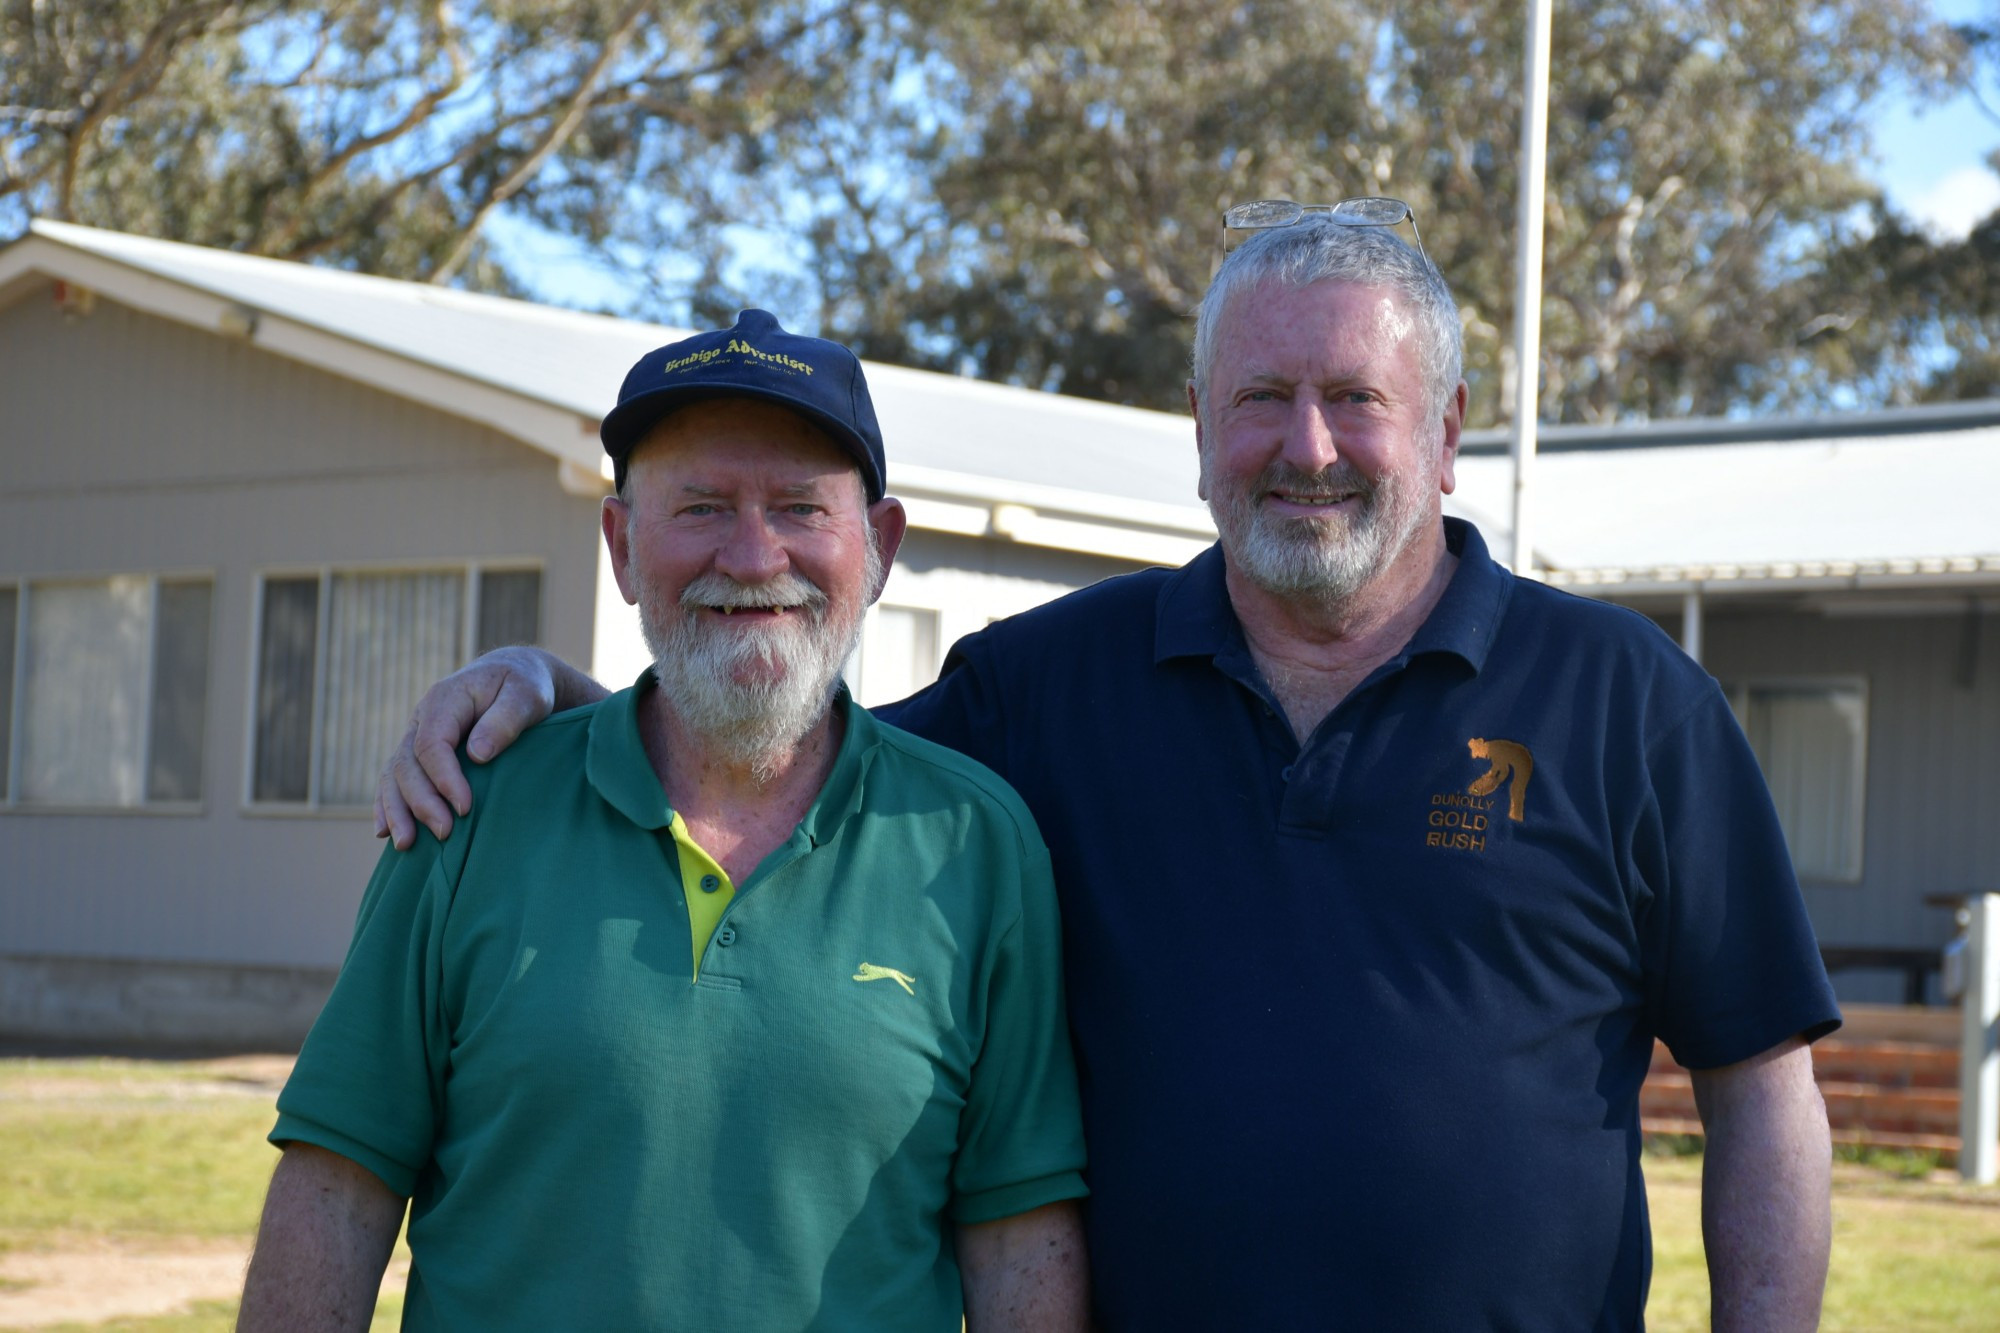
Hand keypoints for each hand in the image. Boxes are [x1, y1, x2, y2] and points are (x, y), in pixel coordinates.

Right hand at [373, 647, 560, 848]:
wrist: (515, 676)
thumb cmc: (525, 686)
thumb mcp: (527, 696)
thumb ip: (505, 720)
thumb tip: (477, 755)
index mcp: (446, 699)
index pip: (432, 743)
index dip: (444, 777)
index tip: (465, 807)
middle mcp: (423, 717)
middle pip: (407, 763)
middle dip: (422, 801)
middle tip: (445, 832)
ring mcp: (416, 734)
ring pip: (394, 774)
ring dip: (398, 810)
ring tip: (407, 845)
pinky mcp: (419, 752)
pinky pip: (394, 779)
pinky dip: (387, 804)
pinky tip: (386, 832)